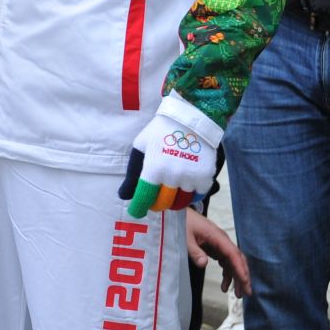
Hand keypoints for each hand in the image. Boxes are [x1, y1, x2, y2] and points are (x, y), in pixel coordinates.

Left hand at [120, 95, 221, 216]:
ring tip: (169, 192)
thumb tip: (124, 196)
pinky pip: (196, 196)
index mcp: (153, 168)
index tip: (136, 212)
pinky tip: (184, 187)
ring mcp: (190, 178)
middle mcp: (172, 176)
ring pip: (180, 203)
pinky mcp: (205, 178)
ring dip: (173, 201)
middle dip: (155, 204)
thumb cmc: (161, 131)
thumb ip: (133, 173)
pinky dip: (189, 196)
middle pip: (162, 204)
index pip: (144, 198)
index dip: (139, 208)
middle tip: (154, 199)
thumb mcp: (142, 146)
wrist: (191, 118)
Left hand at [186, 209, 250, 296]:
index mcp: (217, 236)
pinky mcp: (215, 246)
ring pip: (233, 262)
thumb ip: (195, 251)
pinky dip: (227, 273)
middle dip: (243, 276)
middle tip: (244, 293)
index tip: (245, 283)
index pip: (233, 254)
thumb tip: (204, 264)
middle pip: (238, 259)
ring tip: (234, 293)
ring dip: (235, 277)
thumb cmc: (183, 223)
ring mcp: (220, 243)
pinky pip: (226, 261)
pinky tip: (225, 283)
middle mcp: (222, 240)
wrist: (179, 213)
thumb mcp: (185, 238)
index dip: (241, 269)